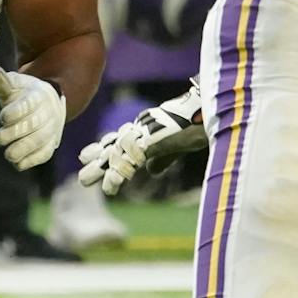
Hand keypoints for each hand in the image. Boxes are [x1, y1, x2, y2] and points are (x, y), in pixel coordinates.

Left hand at [0, 67, 63, 169]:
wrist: (47, 106)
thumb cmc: (23, 95)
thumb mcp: (14, 85)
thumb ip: (2, 82)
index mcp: (38, 95)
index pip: (28, 104)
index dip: (15, 112)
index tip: (2, 117)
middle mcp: (48, 113)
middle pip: (34, 125)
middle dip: (14, 133)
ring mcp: (51, 130)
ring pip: (39, 141)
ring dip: (22, 149)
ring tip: (8, 154)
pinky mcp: (50, 146)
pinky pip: (44, 155)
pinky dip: (31, 161)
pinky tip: (17, 163)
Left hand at [78, 81, 206, 196]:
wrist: (215, 109)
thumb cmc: (200, 123)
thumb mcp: (178, 145)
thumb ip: (164, 158)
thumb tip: (151, 172)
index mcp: (148, 129)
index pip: (122, 139)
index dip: (104, 147)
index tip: (86, 154)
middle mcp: (144, 129)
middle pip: (115, 146)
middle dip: (98, 160)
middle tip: (82, 176)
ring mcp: (147, 134)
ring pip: (118, 153)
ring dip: (101, 169)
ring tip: (85, 181)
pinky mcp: (154, 141)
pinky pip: (131, 160)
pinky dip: (119, 174)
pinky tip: (109, 188)